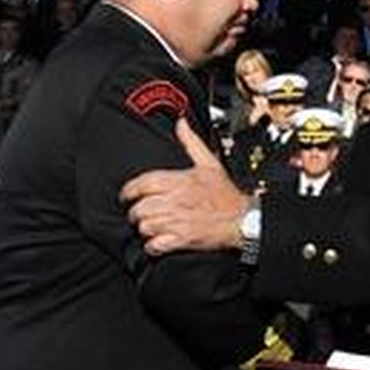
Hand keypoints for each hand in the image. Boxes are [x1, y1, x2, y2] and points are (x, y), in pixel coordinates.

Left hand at [122, 118, 248, 255]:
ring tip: (149, 226)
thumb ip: (191, 142)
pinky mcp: (182, 239)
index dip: (129, 191)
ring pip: (145, 226)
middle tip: (138, 213)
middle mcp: (175, 201)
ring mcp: (177, 221)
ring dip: (144, 228)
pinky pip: (155, 245)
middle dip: (135, 212)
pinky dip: (152, 246)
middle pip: (139, 208)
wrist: (242, 219)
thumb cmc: (225, 194)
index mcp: (178, 181)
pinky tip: (156, 241)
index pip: (142, 184)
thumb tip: (181, 123)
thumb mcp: (209, 163)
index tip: (126, 195)